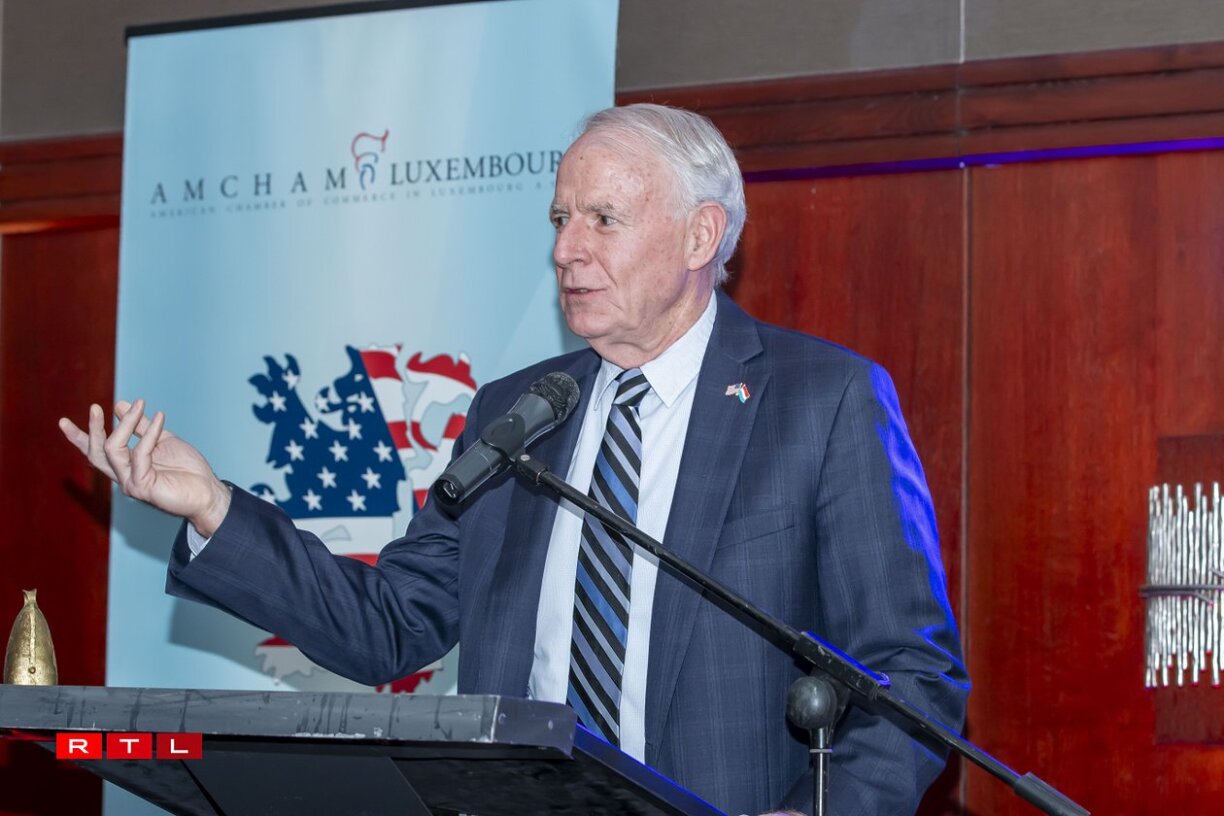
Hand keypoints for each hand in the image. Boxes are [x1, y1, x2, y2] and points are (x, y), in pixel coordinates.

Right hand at [59, 399, 231, 536]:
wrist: (208, 491)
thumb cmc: (187, 469)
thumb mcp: (163, 440)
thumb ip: (142, 427)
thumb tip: (120, 405)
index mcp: (127, 466)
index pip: (97, 452)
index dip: (80, 438)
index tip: (64, 422)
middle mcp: (124, 476)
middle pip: (96, 453)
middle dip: (92, 430)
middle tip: (95, 408)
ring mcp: (131, 482)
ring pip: (112, 449)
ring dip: (125, 423)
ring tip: (139, 404)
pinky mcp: (142, 486)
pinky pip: (140, 453)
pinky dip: (150, 433)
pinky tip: (161, 418)